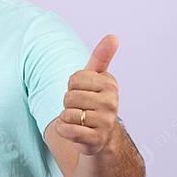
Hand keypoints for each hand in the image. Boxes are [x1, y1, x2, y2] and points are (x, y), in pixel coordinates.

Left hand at [54, 34, 119, 156]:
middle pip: (69, 96)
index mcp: (110, 83)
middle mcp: (111, 102)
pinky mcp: (96, 139)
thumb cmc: (93, 101)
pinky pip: (67, 130)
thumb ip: (101, 57)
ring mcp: (105, 122)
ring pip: (67, 113)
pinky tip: (72, 130)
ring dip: (66, 118)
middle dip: (68, 103)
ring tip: (79, 120)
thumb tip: (113, 36)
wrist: (99, 135)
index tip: (83, 92)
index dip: (72, 86)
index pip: (74, 79)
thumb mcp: (96, 77)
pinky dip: (63, 130)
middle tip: (80, 109)